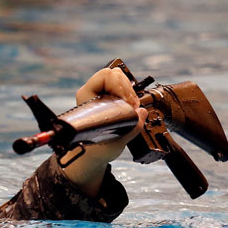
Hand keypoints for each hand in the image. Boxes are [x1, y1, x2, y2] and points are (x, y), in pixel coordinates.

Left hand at [62, 67, 147, 196]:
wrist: (95, 153)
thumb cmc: (98, 148)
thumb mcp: (116, 142)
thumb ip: (131, 128)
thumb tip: (141, 112)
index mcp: (86, 96)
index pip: (105, 75)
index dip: (120, 86)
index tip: (127, 103)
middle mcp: (92, 92)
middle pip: (114, 74)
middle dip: (128, 89)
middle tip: (133, 106)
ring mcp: (101, 93)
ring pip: (120, 78)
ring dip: (130, 91)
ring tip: (133, 107)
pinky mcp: (110, 97)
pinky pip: (123, 86)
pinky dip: (131, 94)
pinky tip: (132, 106)